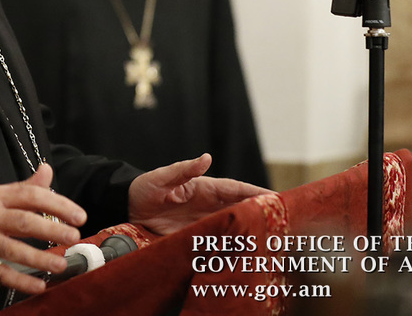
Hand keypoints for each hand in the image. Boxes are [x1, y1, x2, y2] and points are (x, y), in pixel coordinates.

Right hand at [0, 164, 87, 294]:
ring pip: (14, 249)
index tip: (77, 214)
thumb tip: (47, 171)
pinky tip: (39, 285)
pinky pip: (1, 273)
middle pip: (24, 221)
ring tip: (62, 264)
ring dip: (41, 258)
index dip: (57, 203)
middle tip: (74, 235)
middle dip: (53, 228)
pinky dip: (22, 281)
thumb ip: (21, 187)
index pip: (29, 195)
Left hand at [128, 153, 270, 234]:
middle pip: (241, 208)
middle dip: (261, 213)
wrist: (129, 207)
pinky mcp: (196, 235)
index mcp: (206, 187)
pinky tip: (243, 253)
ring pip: (233, 225)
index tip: (276, 198)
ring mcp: (205, 221)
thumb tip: (207, 157)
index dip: (257, 193)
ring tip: (270, 240)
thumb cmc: (146, 187)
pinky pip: (218, 240)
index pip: (237, 189)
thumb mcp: (163, 176)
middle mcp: (210, 204)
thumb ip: (185, 169)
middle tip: (281, 222)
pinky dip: (232, 245)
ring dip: (249, 231)